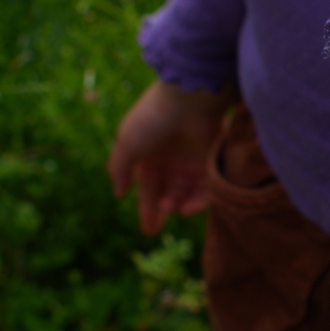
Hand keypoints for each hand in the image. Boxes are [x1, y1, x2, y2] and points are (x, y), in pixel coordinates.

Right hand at [107, 80, 233, 234]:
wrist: (189, 100)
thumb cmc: (154, 119)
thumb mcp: (128, 143)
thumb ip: (118, 168)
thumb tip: (118, 193)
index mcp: (149, 153)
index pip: (149, 187)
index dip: (147, 208)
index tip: (149, 230)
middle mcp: (172, 158)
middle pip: (169, 192)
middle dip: (163, 211)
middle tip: (156, 229)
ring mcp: (193, 159)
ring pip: (188, 192)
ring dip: (180, 205)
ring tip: (174, 210)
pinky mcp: (211, 159)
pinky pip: (207, 186)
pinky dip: (198, 200)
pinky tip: (187, 208)